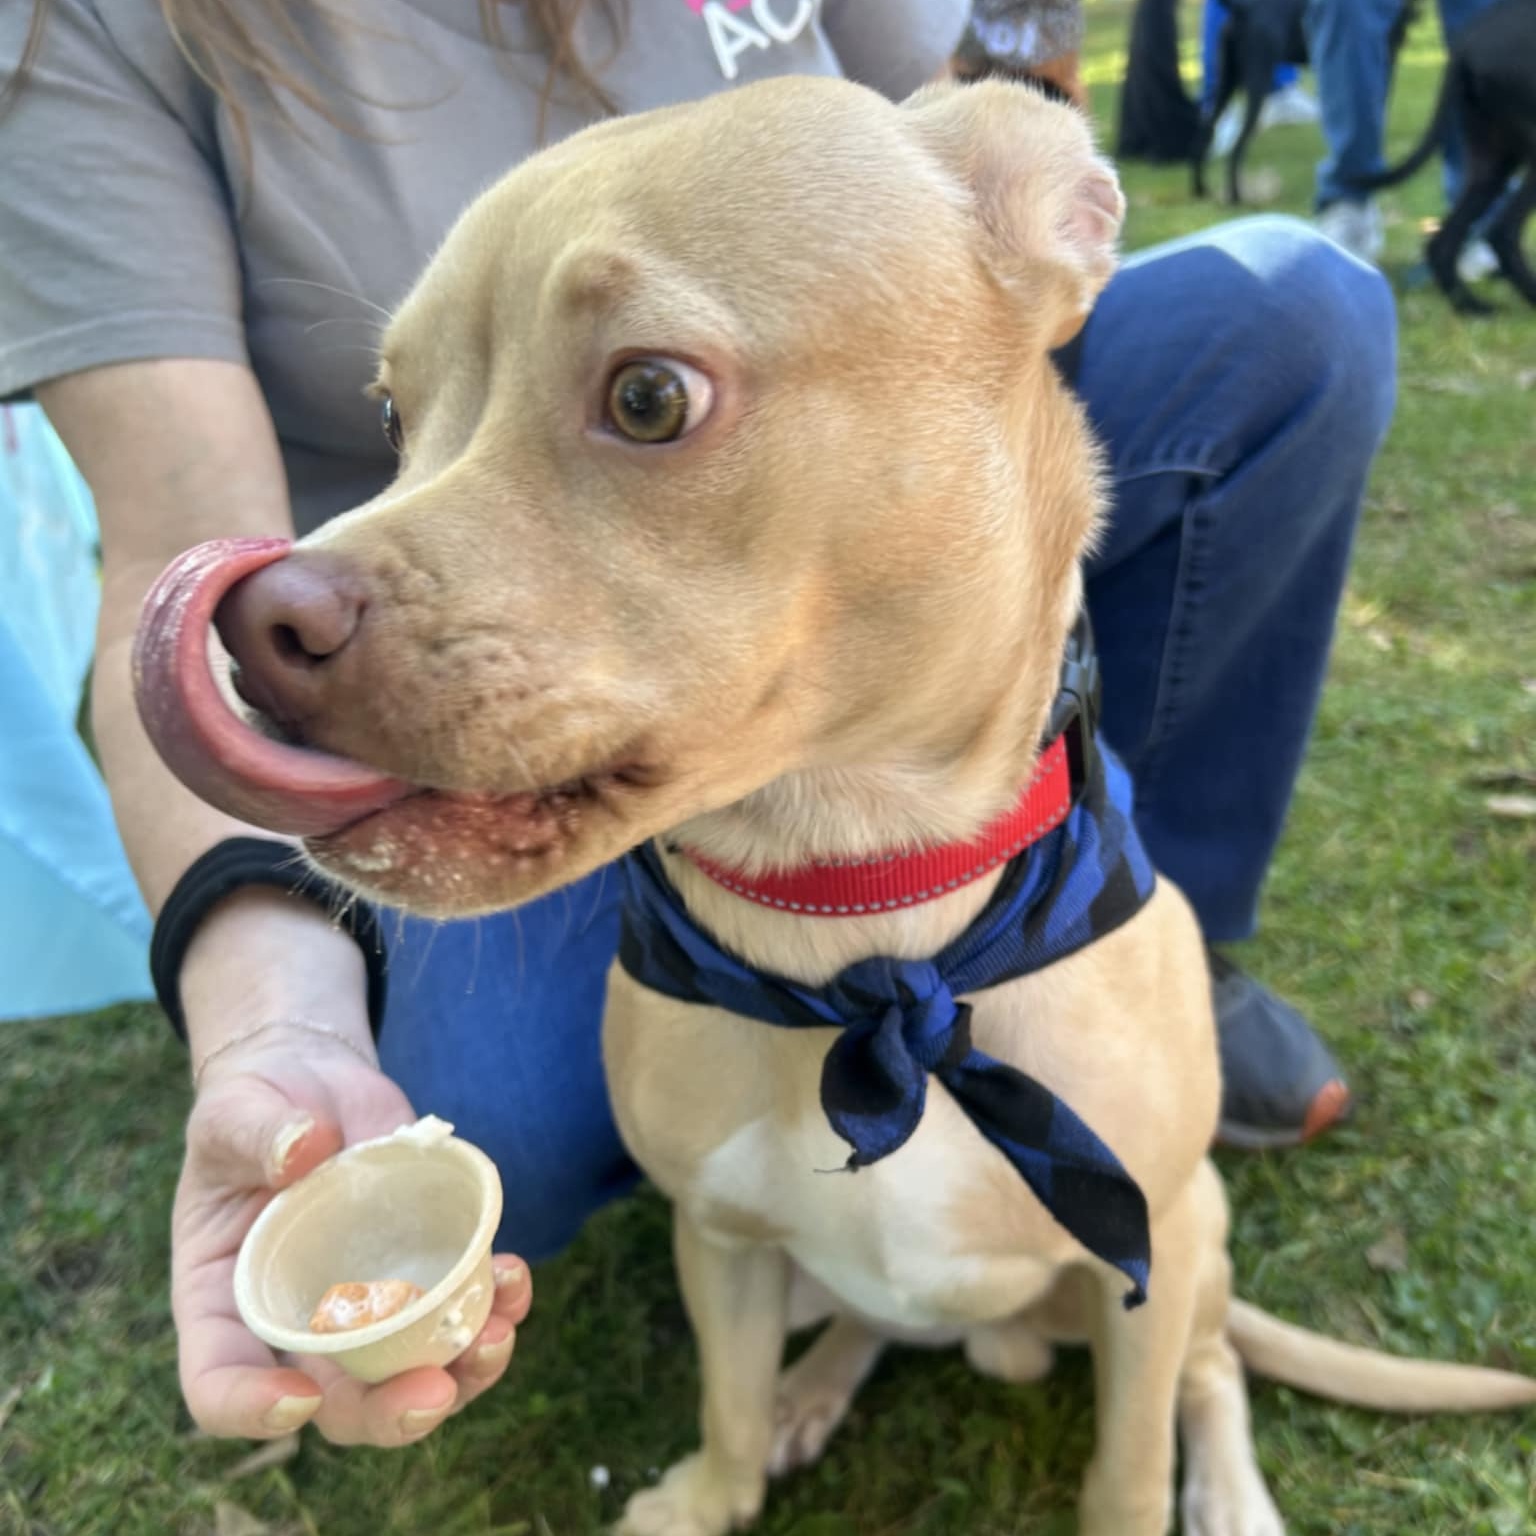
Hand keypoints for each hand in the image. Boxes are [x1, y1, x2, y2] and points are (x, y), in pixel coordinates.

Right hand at [173, 1023, 530, 1444]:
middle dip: (387, 1412)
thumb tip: (303, 1148)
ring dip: (462, 1371)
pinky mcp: (421, 1273)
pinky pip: (458, 1310)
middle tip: (434, 1393)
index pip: (219, 1380)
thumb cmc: (254, 1106)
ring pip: (411, 1372)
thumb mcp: (236, 1110)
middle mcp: (296, 1324)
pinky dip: (494, 1305)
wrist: (313, 1087)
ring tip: (497, 1334)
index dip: (251, 1408)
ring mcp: (366, 1309)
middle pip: (336, 1402)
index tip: (299, 1400)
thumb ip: (257, 1132)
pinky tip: (511, 1275)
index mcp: (224, 1302)